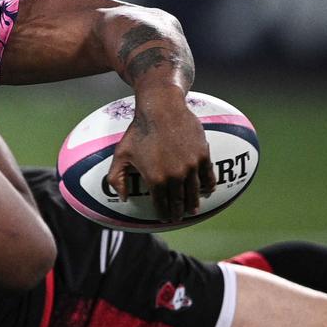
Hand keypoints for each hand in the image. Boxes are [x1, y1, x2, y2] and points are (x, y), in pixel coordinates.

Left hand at [106, 95, 215, 221]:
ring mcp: (191, 167)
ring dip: (194, 203)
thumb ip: (116, 178)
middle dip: (178, 212)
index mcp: (155, 179)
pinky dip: (209, 186)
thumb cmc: (138, 131)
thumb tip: (121, 198)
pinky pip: (208, 176)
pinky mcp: (202, 155)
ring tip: (193, 210)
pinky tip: (208, 191)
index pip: (161, 204)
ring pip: (194, 192)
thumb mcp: (121, 154)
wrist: (161, 108)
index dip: (163, 214)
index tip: (165, 218)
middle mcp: (175, 176)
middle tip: (178, 218)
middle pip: (179, 201)